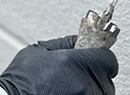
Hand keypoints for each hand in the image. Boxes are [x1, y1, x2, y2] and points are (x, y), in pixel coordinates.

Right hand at [0, 35, 117, 94]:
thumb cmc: (21, 80)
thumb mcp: (38, 51)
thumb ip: (64, 44)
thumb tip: (79, 41)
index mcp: (74, 63)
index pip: (108, 59)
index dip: (99, 56)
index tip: (93, 56)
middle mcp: (84, 84)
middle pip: (106, 78)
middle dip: (94, 73)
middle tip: (76, 73)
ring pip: (102, 92)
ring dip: (91, 88)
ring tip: (71, 86)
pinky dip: (85, 94)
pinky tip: (71, 92)